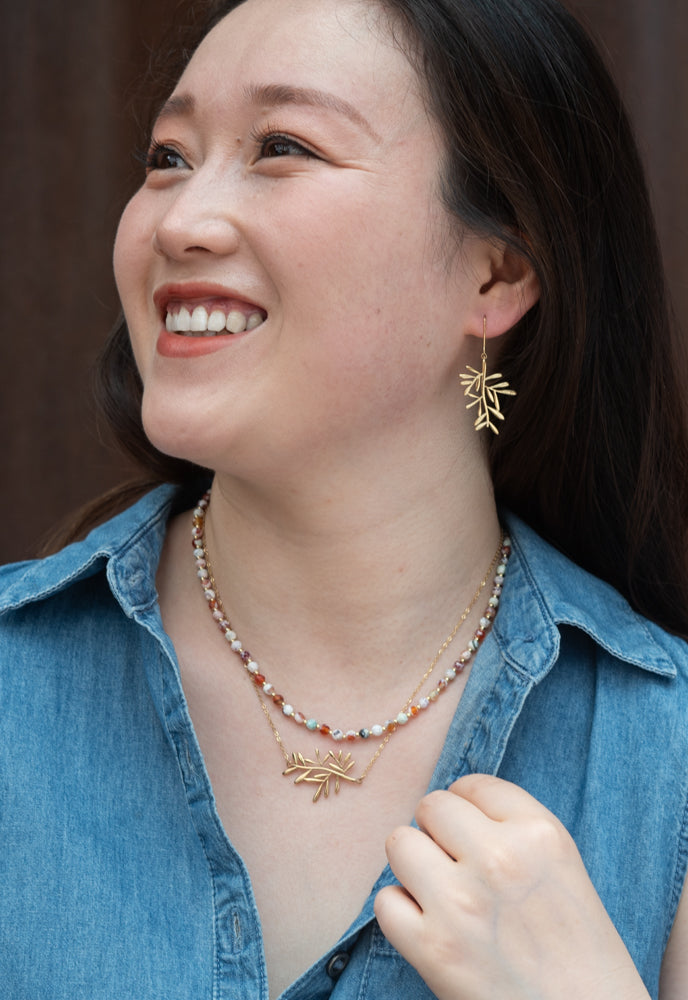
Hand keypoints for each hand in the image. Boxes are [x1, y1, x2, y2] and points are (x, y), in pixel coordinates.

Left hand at [374, 774, 649, 999]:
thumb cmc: (581, 954)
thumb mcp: (563, 869)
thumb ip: (513, 831)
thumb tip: (450, 808)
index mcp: (540, 833)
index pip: (473, 785)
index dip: (468, 809)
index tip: (475, 835)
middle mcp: (500, 858)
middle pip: (431, 806)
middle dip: (437, 834)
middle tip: (456, 866)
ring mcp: (461, 901)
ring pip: (399, 843)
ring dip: (414, 867)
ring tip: (440, 894)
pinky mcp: (432, 948)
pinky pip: (384, 901)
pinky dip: (401, 915)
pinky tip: (430, 930)